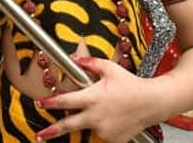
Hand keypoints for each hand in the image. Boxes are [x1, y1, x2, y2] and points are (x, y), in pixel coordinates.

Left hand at [36, 57, 161, 142]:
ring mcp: (104, 129)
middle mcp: (96, 115)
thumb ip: (90, 63)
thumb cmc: (132, 84)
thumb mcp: (110, 68)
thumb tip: (74, 58)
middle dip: (52, 131)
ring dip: (88, 122)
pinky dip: (103, 127)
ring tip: (105, 112)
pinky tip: (114, 118)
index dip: (50, 102)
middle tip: (40, 135)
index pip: (66, 101)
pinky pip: (101, 134)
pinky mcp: (112, 139)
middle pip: (68, 125)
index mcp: (93, 97)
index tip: (39, 103)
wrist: (153, 103)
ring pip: (87, 128)